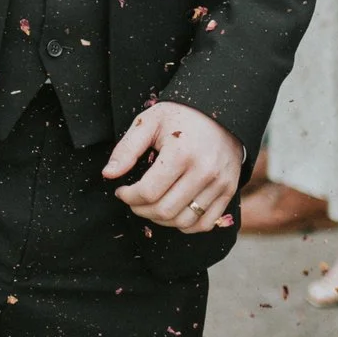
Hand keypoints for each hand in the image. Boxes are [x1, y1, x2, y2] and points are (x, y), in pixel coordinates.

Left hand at [103, 102, 239, 232]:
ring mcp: (219, 183)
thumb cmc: (180, 116)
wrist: (221, 111)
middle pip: (165, 210)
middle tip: (132, 200)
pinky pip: (205, 223)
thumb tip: (108, 174)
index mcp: (182, 153)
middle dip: (141, 209)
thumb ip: (126, 148)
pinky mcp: (229, 190)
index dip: (128, 196)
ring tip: (150, 206)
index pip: (148, 192)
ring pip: (184, 221)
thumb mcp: (149, 122)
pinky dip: (185, 225)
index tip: (121, 191)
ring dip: (161, 220)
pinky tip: (172, 212)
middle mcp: (204, 171)